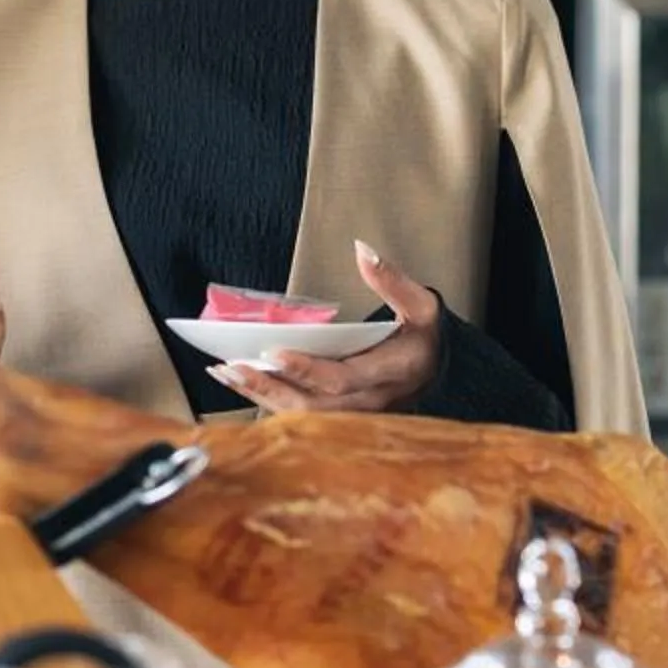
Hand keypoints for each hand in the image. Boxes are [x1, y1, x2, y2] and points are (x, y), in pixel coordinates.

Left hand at [205, 241, 442, 415]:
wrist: (442, 374)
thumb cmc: (428, 337)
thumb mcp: (422, 305)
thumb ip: (392, 280)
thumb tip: (362, 250)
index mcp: (389, 372)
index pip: (342, 378)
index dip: (307, 368)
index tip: (274, 351)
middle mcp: (369, 401)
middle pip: (312, 405)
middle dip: (269, 387)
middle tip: (232, 366)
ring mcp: (353, 415)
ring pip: (301, 416)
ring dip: (260, 395)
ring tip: (225, 372)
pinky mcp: (340, 418)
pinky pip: (299, 415)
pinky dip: (266, 400)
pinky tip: (239, 382)